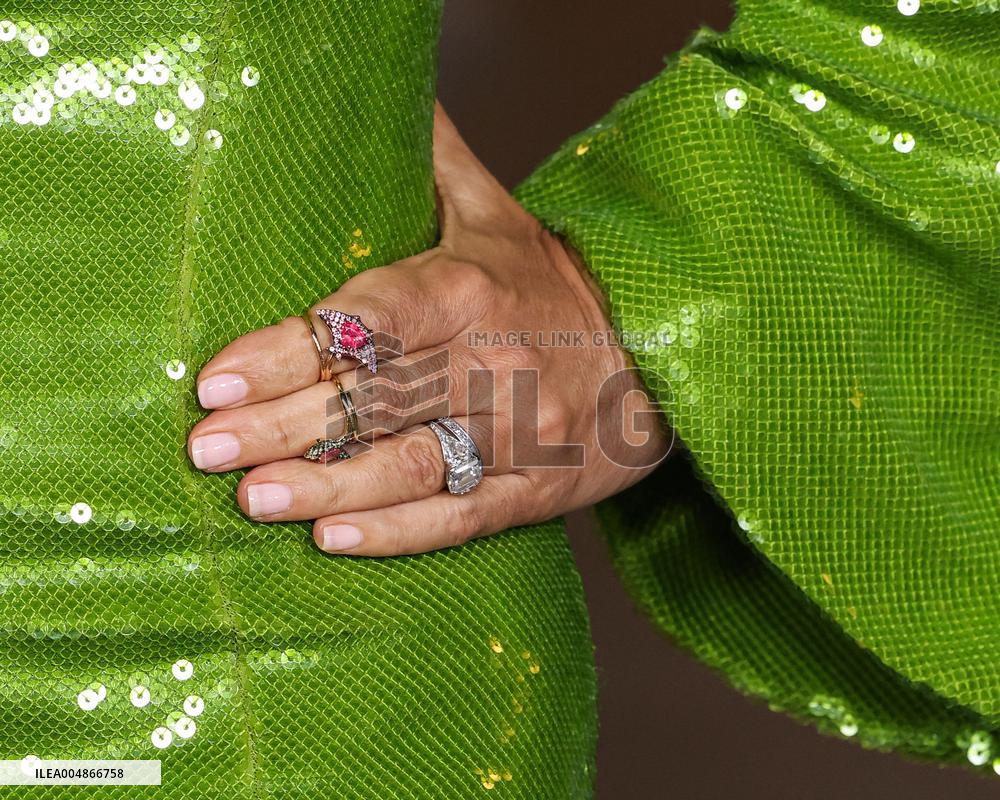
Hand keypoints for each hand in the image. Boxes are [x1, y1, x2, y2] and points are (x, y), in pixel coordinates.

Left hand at [188, 103, 668, 555]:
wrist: (659, 357)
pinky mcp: (536, 489)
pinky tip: (334, 540)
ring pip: (411, 465)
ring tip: (254, 499)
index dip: (290, 351)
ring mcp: (518, 433)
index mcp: (473, 289)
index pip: (369, 322)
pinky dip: (397, 532)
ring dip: (328, 486)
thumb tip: (396, 93)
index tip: (217, 379)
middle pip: (375, 398)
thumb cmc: (557, 287)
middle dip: (282, 425)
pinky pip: (462, 517)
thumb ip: (440, 164)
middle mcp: (494, 362)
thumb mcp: (502, 217)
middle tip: (205, 449)